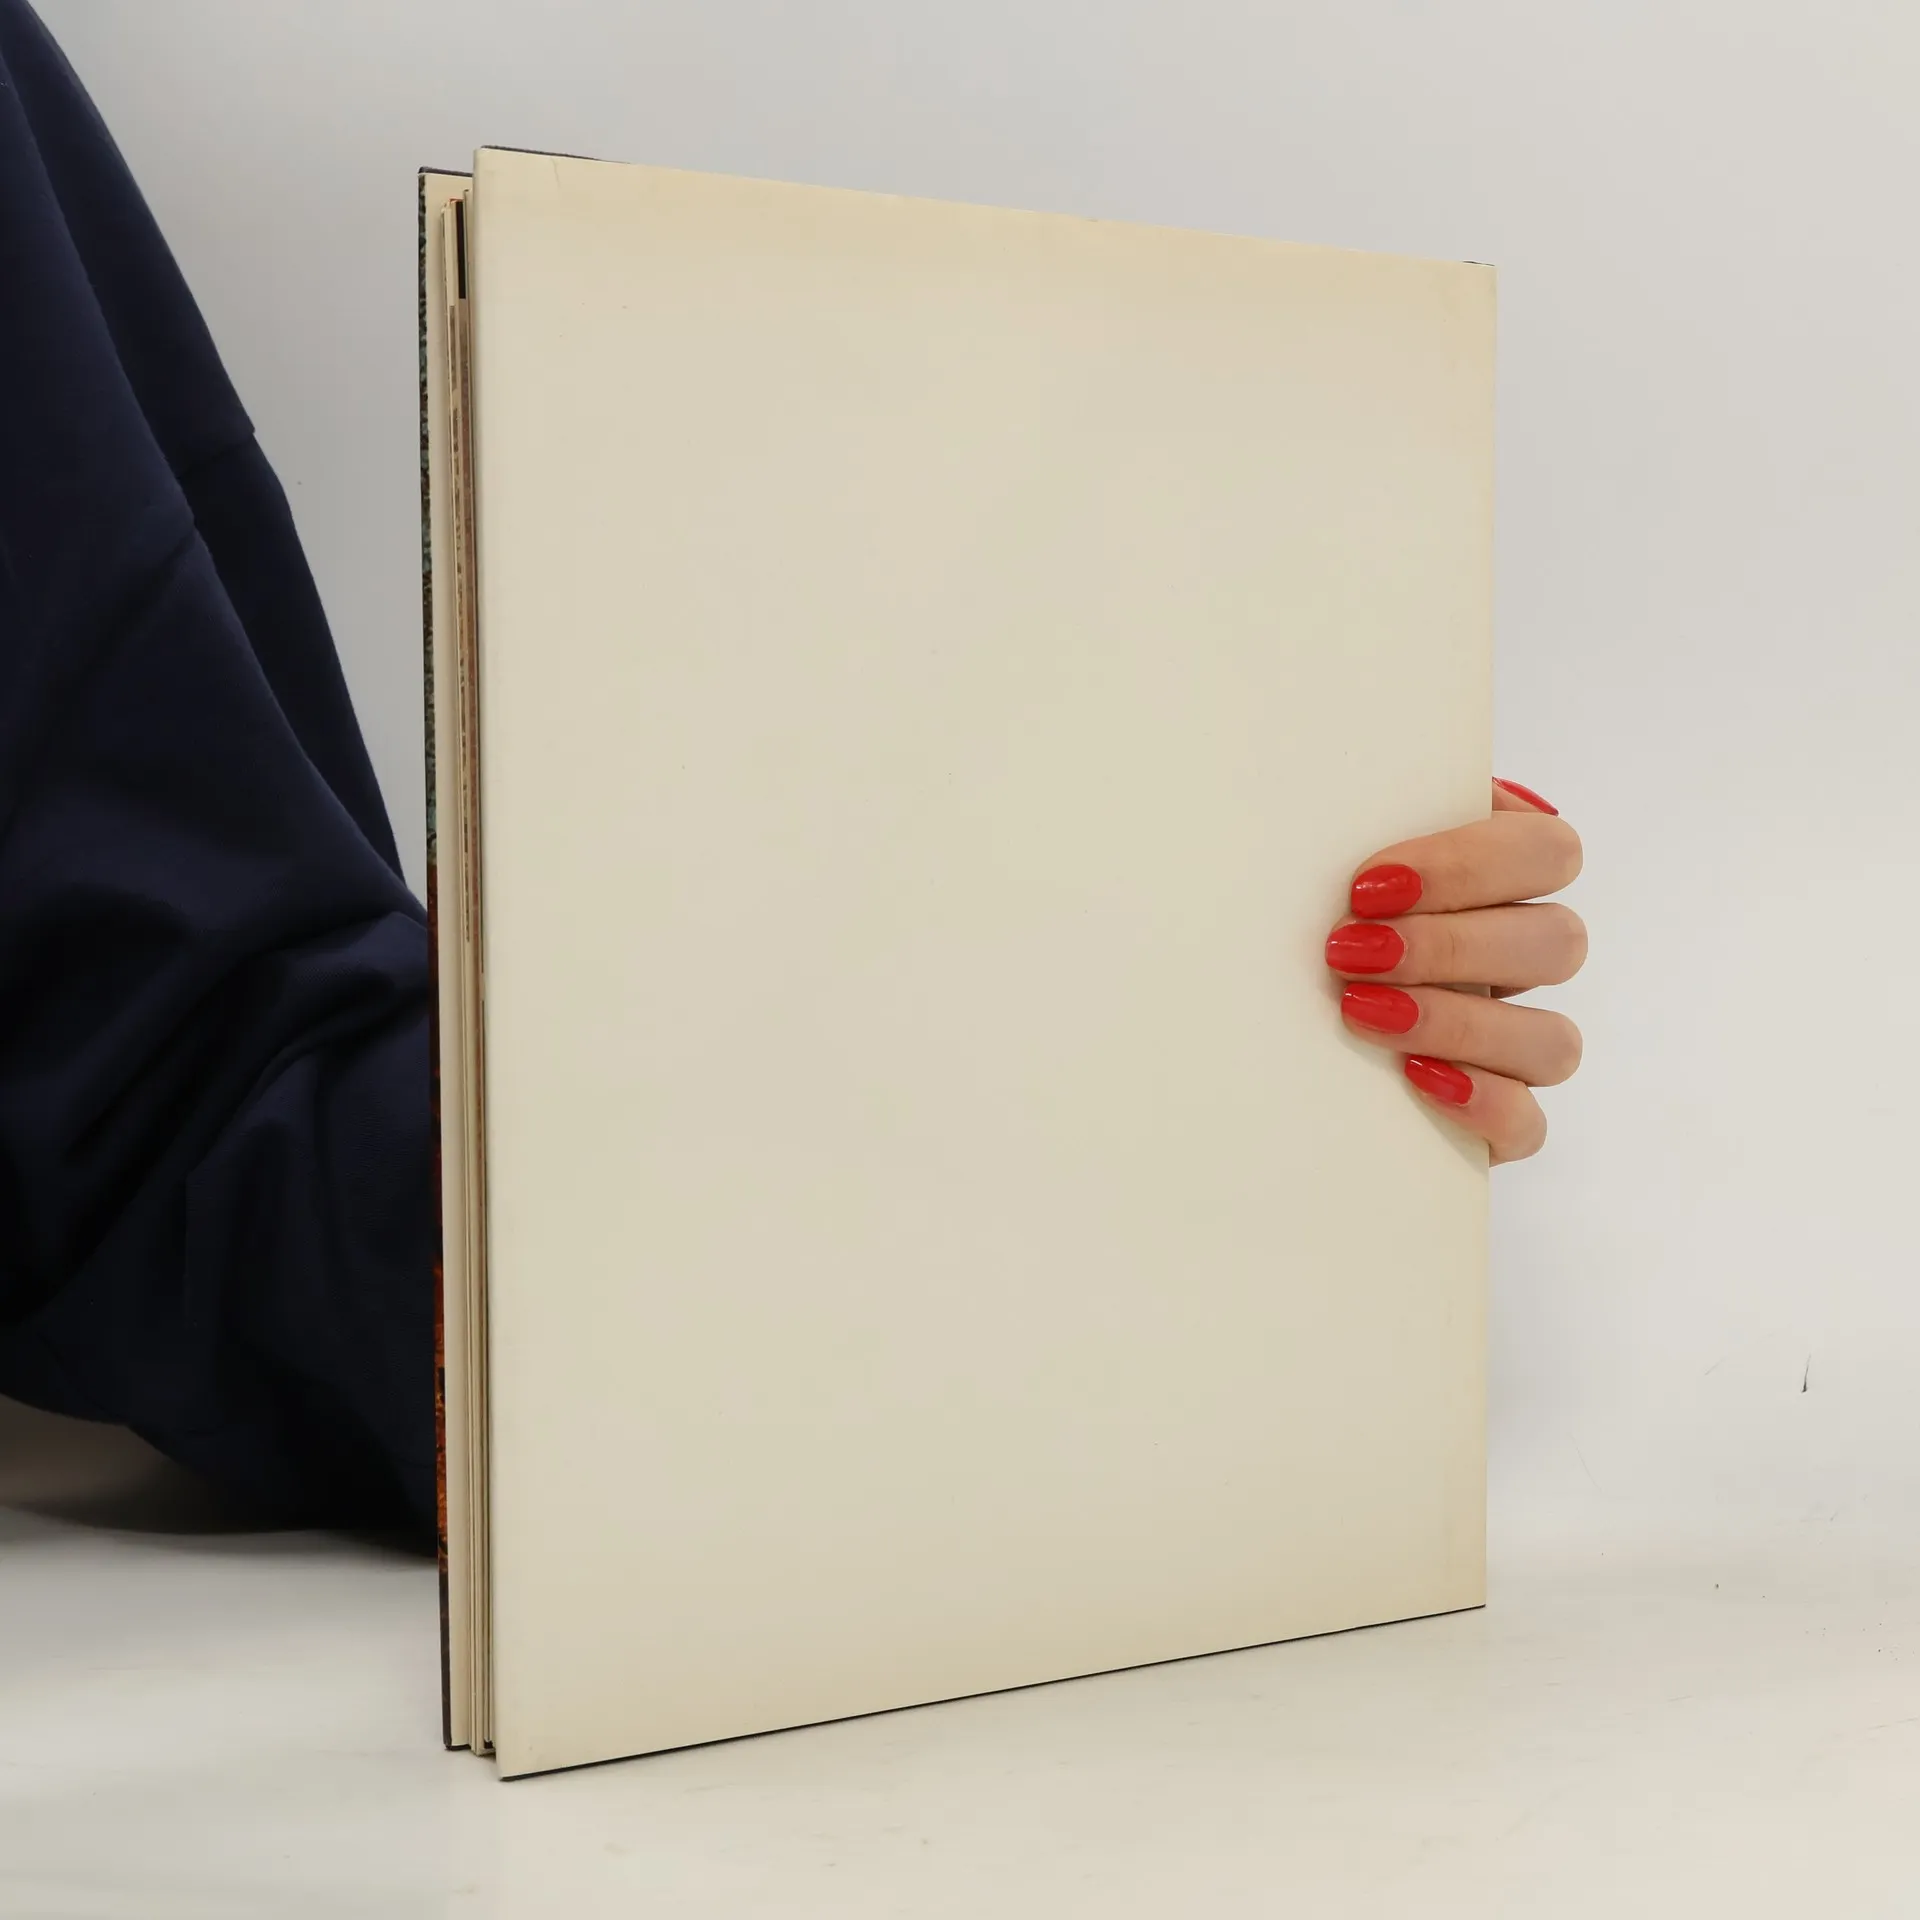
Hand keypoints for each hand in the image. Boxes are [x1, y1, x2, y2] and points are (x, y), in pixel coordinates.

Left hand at [1324, 778, 1584, 1163]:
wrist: (1240, 1026)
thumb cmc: (1287, 916)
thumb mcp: (1314, 858)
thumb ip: (1351, 817)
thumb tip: (1330, 780)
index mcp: (1497, 882)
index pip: (1549, 852)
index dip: (1472, 865)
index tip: (1369, 883)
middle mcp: (1518, 960)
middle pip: (1558, 942)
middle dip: (1451, 945)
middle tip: (1350, 948)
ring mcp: (1514, 1046)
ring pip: (1553, 1040)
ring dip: (1461, 1021)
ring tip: (1361, 1012)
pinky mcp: (1495, 1123)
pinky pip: (1530, 1125)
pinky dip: (1484, 1104)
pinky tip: (1415, 1078)